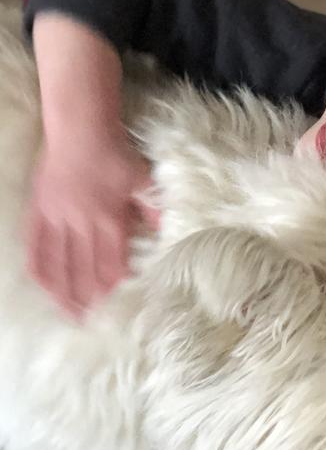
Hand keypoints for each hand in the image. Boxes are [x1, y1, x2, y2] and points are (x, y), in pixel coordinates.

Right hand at [25, 132, 159, 318]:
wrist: (80, 129)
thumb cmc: (116, 154)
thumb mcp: (143, 181)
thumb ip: (153, 208)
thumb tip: (166, 230)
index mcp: (109, 219)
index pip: (110, 262)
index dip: (111, 285)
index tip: (112, 304)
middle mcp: (81, 223)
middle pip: (83, 269)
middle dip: (86, 297)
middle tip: (89, 320)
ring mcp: (56, 218)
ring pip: (58, 262)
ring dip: (62, 289)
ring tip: (67, 311)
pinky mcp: (39, 210)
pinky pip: (35, 244)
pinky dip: (39, 266)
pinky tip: (42, 283)